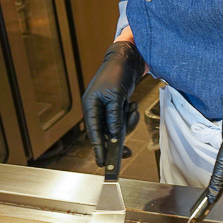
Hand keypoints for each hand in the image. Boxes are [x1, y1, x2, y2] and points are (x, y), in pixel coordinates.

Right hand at [82, 41, 143, 166]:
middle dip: (118, 138)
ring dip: (127, 123)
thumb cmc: (117, 73)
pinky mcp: (115, 108)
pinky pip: (122, 121)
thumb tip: (114, 136)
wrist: (127, 59)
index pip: (93, 133)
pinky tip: (132, 105)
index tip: (102, 163)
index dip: (98, 149)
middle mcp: (95, 109)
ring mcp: (105, 109)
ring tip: (132, 108)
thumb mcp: (116, 97)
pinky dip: (130, 116)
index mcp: (90, 105)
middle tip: (127, 152)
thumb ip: (114, 117)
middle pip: (105, 134)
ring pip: (116, 128)